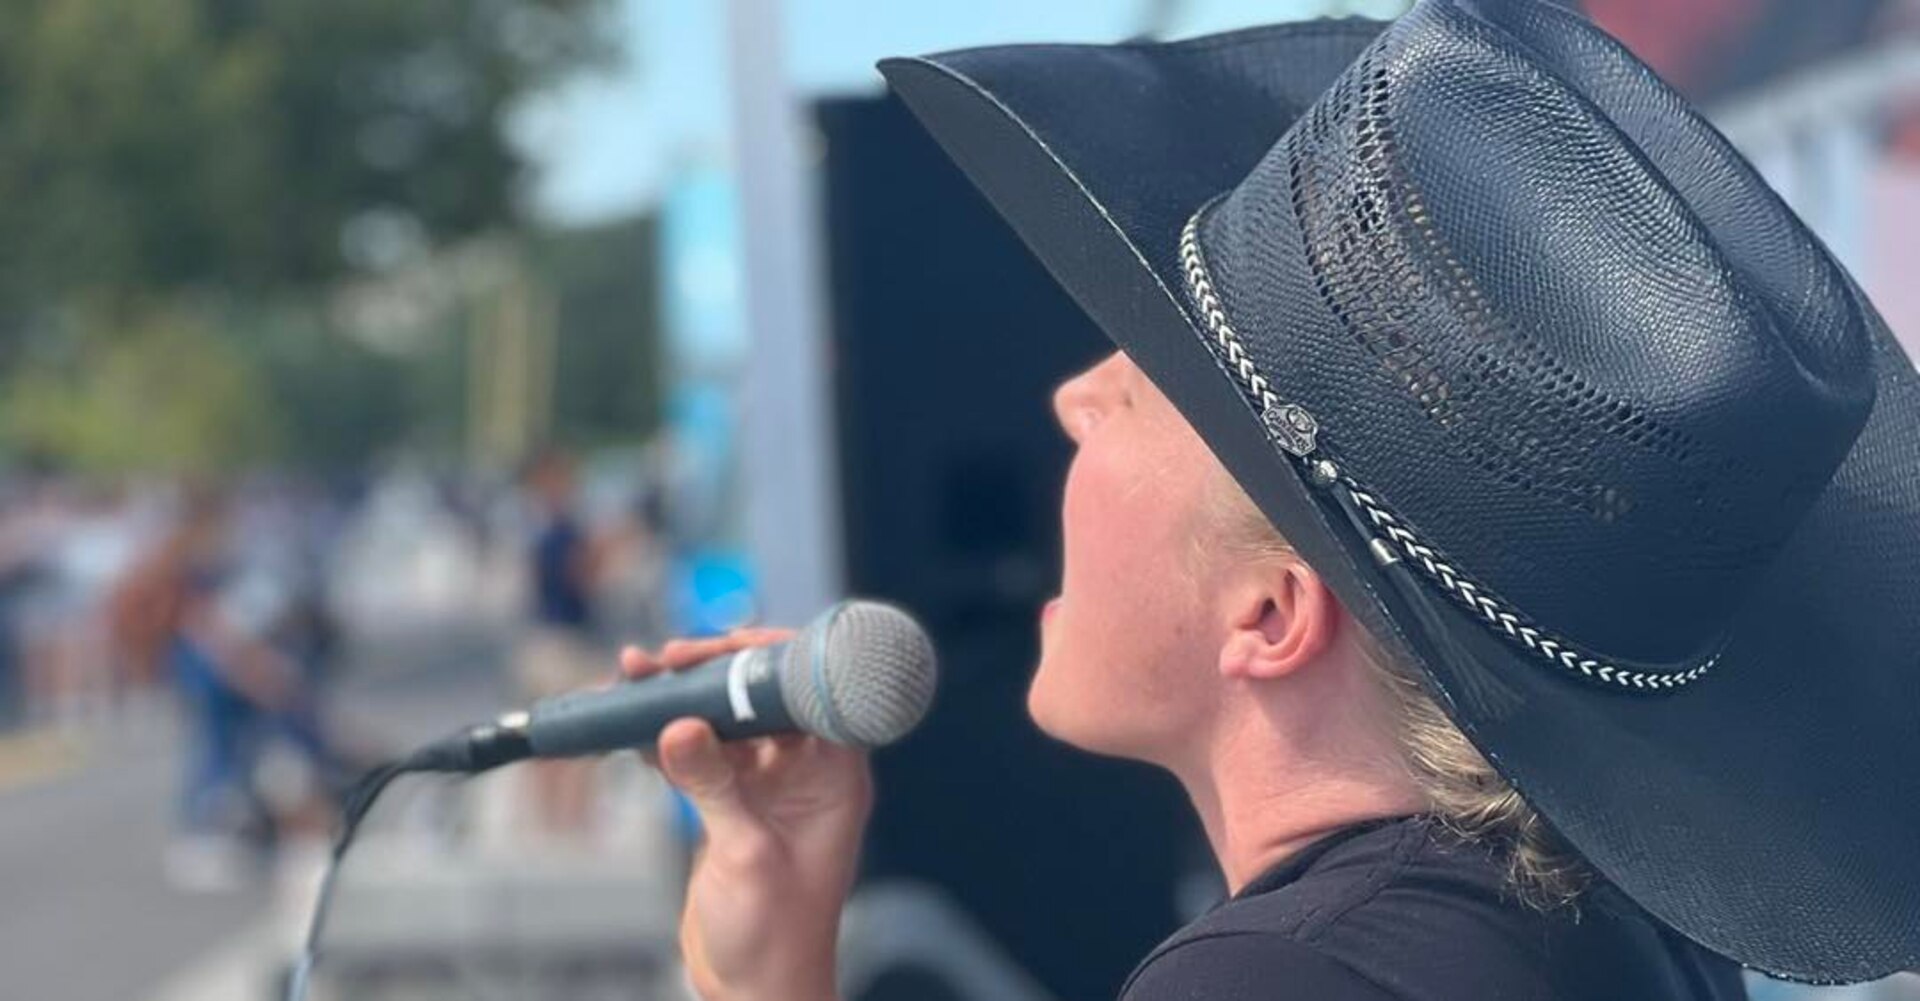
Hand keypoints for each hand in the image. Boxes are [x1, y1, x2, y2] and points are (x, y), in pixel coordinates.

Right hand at [623, 629, 871, 1000]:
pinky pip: (698, 753)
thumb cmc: (776, 935)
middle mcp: (805, 772)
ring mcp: (767, 786)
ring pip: (723, 720)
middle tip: (666, 659)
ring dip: (680, 698)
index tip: (725, 645)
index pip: (813, 693)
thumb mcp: (745, 855)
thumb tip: (678, 728)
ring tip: (634, 674)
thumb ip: (714, 788)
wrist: (755, 989)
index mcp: (833, 775)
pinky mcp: (731, 803)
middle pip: (762, 697)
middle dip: (712, 671)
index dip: (772, 660)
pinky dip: (664, 735)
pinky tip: (628, 720)